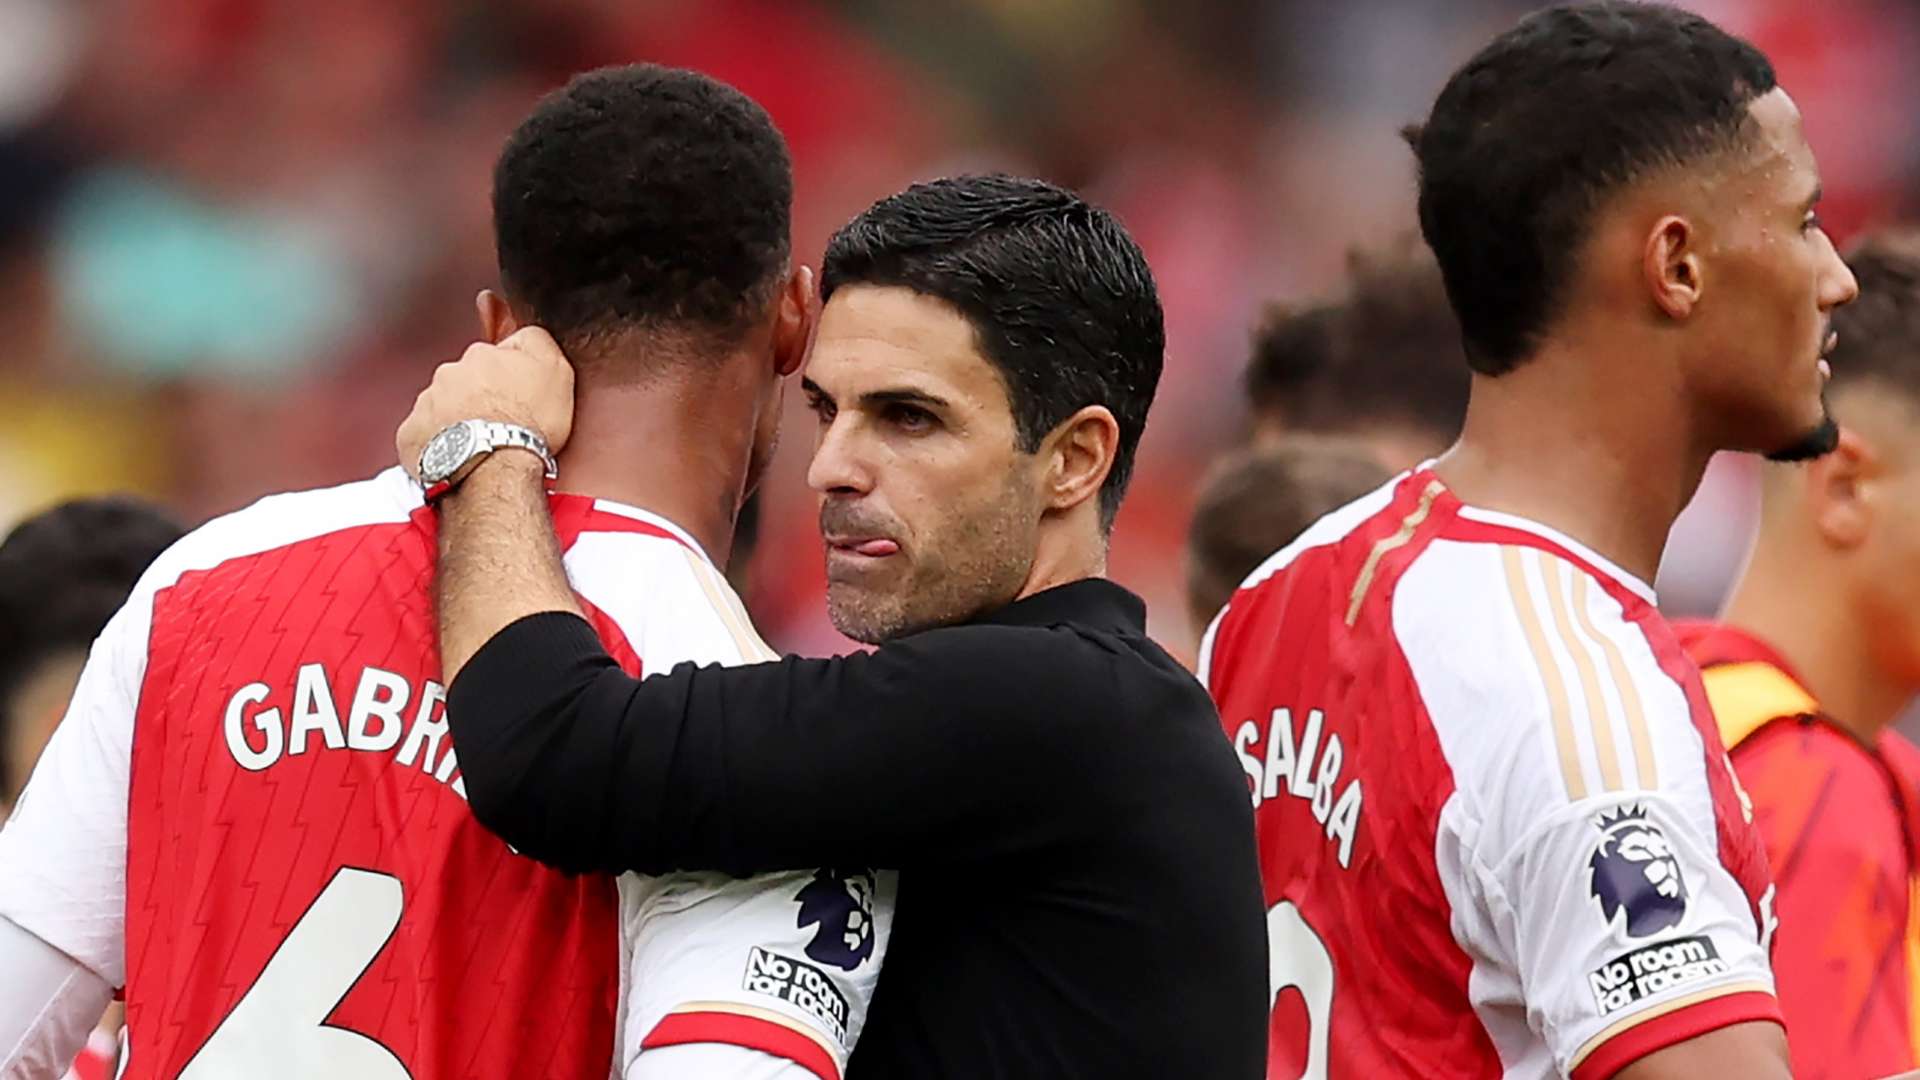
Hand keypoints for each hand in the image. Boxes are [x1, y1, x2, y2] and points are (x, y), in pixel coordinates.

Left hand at [398, 327, 574, 480]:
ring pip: (441, 407)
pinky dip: (435, 445)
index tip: (515, 397)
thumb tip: (522, 333)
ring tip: (479, 445)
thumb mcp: (555, 368)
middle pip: (463, 381)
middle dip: (476, 398)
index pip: (491, 357)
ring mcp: (426, 403)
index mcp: (481, 355)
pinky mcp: (410, 434)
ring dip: (456, 421)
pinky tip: (456, 457)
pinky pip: (421, 436)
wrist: (495, 468)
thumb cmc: (527, 424)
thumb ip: (536, 340)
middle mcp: (449, 373)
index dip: (505, 378)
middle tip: (498, 424)